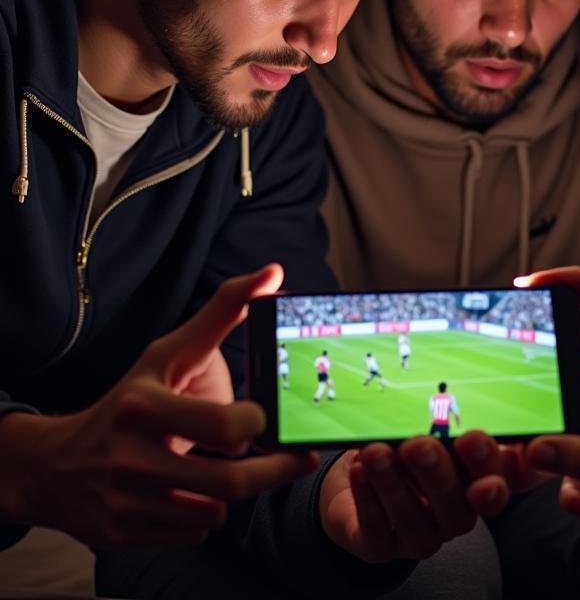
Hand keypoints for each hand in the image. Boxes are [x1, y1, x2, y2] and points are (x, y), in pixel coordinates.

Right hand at [0, 264, 317, 547]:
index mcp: (142, 406)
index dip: (256, 424)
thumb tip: (274, 273)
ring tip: (230, 470)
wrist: (56, 465)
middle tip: (296, 459)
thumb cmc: (129, 401)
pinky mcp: (122, 534)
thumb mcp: (167, 353)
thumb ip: (223, 313)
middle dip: (271, 472)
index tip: (264, 417)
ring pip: (213, 513)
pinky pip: (191, 534)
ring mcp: (124, 501)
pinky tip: (191, 493)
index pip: (223, 427)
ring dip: (232, 494)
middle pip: (227, 482)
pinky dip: (202, 516)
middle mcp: (128, 457)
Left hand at [318, 430, 512, 562]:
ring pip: (414, 521)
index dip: (500, 466)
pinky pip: (377, 531)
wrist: (360, 476)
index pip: (502, 483)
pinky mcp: (382, 550)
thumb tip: (445, 403)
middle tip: (418, 445)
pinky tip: (359, 470)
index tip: (473, 439)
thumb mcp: (429, 430)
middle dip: (438, 474)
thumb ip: (444, 425)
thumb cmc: (404, 448)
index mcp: (478, 484)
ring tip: (376, 453)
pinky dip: (368, 499)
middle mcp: (456, 516)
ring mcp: (422, 538)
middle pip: (459, 508)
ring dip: (393, 485)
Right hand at [515, 267, 579, 513]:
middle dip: (541, 381)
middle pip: (573, 361)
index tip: (529, 283)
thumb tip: (538, 452)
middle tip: (509, 397)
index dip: (568, 282)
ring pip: (575, 408)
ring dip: (558, 436)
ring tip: (534, 463)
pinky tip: (574, 500)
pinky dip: (578, 470)